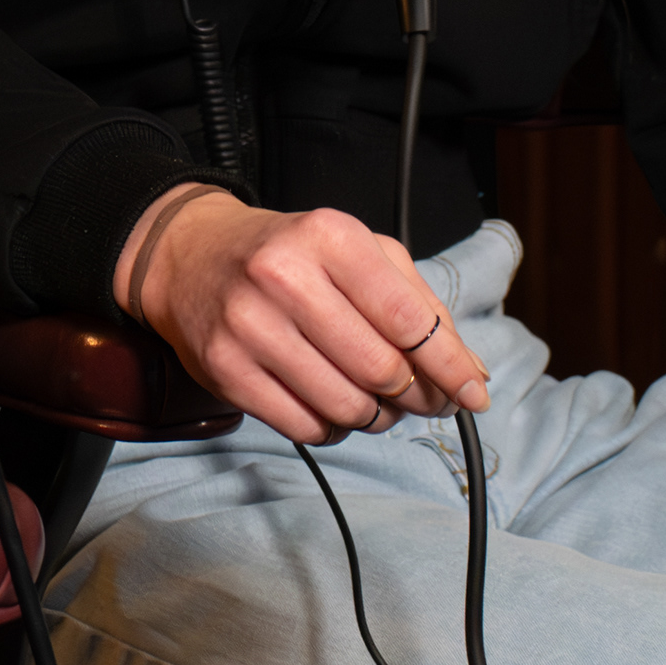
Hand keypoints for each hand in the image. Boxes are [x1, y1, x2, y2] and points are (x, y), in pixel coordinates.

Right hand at [113, 185, 487, 444]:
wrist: (192, 256)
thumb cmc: (290, 255)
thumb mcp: (360, 252)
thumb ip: (420, 306)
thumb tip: (469, 374)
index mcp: (328, 237)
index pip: (408, 320)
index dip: (450, 367)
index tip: (474, 395)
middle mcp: (284, 276)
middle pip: (382, 370)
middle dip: (414, 395)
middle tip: (417, 396)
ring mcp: (249, 326)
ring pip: (346, 406)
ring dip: (375, 416)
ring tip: (372, 399)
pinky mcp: (226, 369)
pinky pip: (305, 427)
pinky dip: (332, 427)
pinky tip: (330, 402)